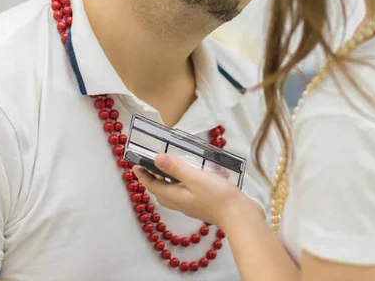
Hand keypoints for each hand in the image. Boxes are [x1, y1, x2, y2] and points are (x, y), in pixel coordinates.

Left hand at [134, 154, 263, 228]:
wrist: (239, 215)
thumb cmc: (217, 196)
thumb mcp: (195, 178)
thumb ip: (176, 168)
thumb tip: (156, 158)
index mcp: (175, 197)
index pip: (153, 186)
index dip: (143, 175)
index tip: (135, 164)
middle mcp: (180, 203)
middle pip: (161, 191)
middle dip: (152, 179)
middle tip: (148, 165)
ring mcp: (192, 205)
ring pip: (172, 193)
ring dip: (166, 182)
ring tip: (167, 168)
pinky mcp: (202, 203)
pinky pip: (184, 193)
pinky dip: (179, 184)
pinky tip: (188, 176)